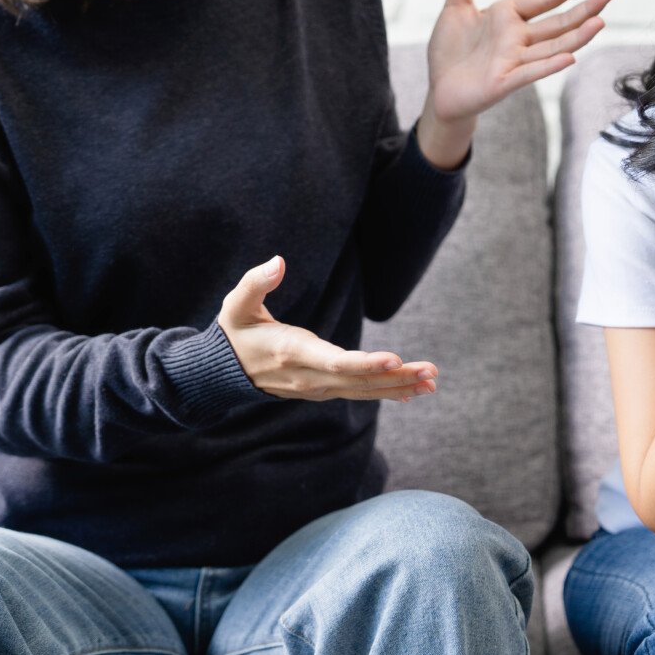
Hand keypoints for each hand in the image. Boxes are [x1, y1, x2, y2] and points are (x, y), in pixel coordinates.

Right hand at [217, 256, 437, 402]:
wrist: (223, 372)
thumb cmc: (234, 331)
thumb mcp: (237, 304)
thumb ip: (256, 282)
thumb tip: (278, 261)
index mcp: (292, 353)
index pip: (336, 363)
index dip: (366, 363)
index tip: (395, 359)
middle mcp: (309, 377)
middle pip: (359, 380)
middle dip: (397, 377)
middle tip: (431, 373)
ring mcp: (317, 387)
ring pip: (363, 389)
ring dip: (398, 386)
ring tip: (431, 383)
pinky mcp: (322, 389)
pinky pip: (358, 392)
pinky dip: (385, 391)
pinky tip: (411, 392)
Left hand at [419, 0, 612, 159]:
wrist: (438, 88)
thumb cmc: (451, 47)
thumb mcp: (457, 2)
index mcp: (509, 17)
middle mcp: (518, 39)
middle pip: (557, 23)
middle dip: (583, 9)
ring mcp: (514, 61)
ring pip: (552, 47)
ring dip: (576, 36)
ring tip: (599, 22)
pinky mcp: (503, 83)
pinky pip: (529, 73)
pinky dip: (549, 66)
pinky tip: (569, 57)